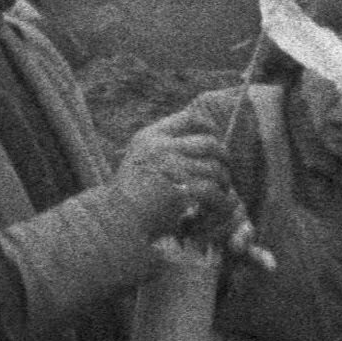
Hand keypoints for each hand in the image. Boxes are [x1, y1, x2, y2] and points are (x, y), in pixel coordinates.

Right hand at [114, 117, 225, 246]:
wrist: (117, 223)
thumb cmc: (129, 198)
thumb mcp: (140, 160)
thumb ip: (163, 148)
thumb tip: (201, 140)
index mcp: (150, 136)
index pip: (190, 117)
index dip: (209, 126)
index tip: (216, 139)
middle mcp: (161, 147)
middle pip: (210, 143)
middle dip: (223, 158)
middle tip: (224, 174)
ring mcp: (172, 166)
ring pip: (215, 169)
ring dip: (223, 184)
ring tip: (219, 197)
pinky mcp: (181, 188)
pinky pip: (213, 191)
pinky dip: (219, 202)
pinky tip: (214, 210)